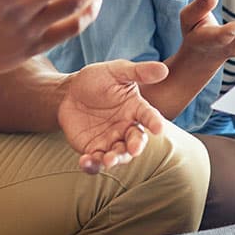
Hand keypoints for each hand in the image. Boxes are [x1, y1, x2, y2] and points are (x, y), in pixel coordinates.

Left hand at [57, 60, 172, 172]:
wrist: (70, 91)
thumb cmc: (98, 78)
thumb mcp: (117, 71)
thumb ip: (139, 72)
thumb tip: (164, 70)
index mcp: (135, 109)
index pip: (149, 117)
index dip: (155, 122)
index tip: (159, 129)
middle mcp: (126, 128)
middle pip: (135, 141)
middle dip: (135, 147)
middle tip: (133, 150)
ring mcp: (110, 140)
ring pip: (118, 155)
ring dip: (115, 159)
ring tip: (109, 160)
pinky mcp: (93, 149)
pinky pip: (95, 161)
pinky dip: (92, 165)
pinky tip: (85, 162)